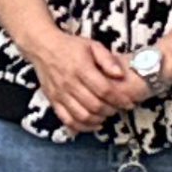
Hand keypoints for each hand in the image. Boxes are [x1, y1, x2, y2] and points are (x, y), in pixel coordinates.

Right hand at [23, 27, 145, 133]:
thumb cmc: (71, 46)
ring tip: (106, 115)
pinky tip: (92, 124)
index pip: (104, 90)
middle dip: (111, 110)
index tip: (129, 103)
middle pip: (94, 105)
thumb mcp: (93, 46)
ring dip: (97, 119)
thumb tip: (120, 75)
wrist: (42, 47)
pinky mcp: (52, 100)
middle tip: (118, 108)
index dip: (119, 99)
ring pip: (81, 115)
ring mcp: (59, 94)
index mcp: (81, 68)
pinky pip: (66, 119)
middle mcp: (69, 83)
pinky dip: (81, 126)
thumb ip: (108, 60)